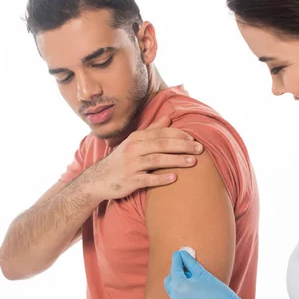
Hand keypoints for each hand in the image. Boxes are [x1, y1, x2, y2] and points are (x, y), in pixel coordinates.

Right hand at [85, 117, 203, 200]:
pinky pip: (147, 179)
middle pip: (162, 144)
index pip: (161, 133)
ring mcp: (131, 165)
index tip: (194, 139)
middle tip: (200, 149)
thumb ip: (152, 130)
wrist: (98, 179)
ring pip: (156, 160)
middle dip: (183, 146)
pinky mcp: (129, 181)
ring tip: (193, 162)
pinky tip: (174, 178)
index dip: (179, 135)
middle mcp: (133, 149)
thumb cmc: (121, 159)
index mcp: (136, 138)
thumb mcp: (134, 142)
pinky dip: (161, 179)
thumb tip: (169, 118)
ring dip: (176, 160)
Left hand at [164, 250, 270, 298]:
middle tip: (188, 272)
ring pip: (174, 296)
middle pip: (169, 283)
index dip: (177, 259)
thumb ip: (190, 263)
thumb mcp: (204, 275)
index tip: (179, 254)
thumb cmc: (219, 293)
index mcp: (181, 286)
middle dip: (176, 275)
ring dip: (181, 290)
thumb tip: (182, 253)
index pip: (174, 269)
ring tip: (197, 289)